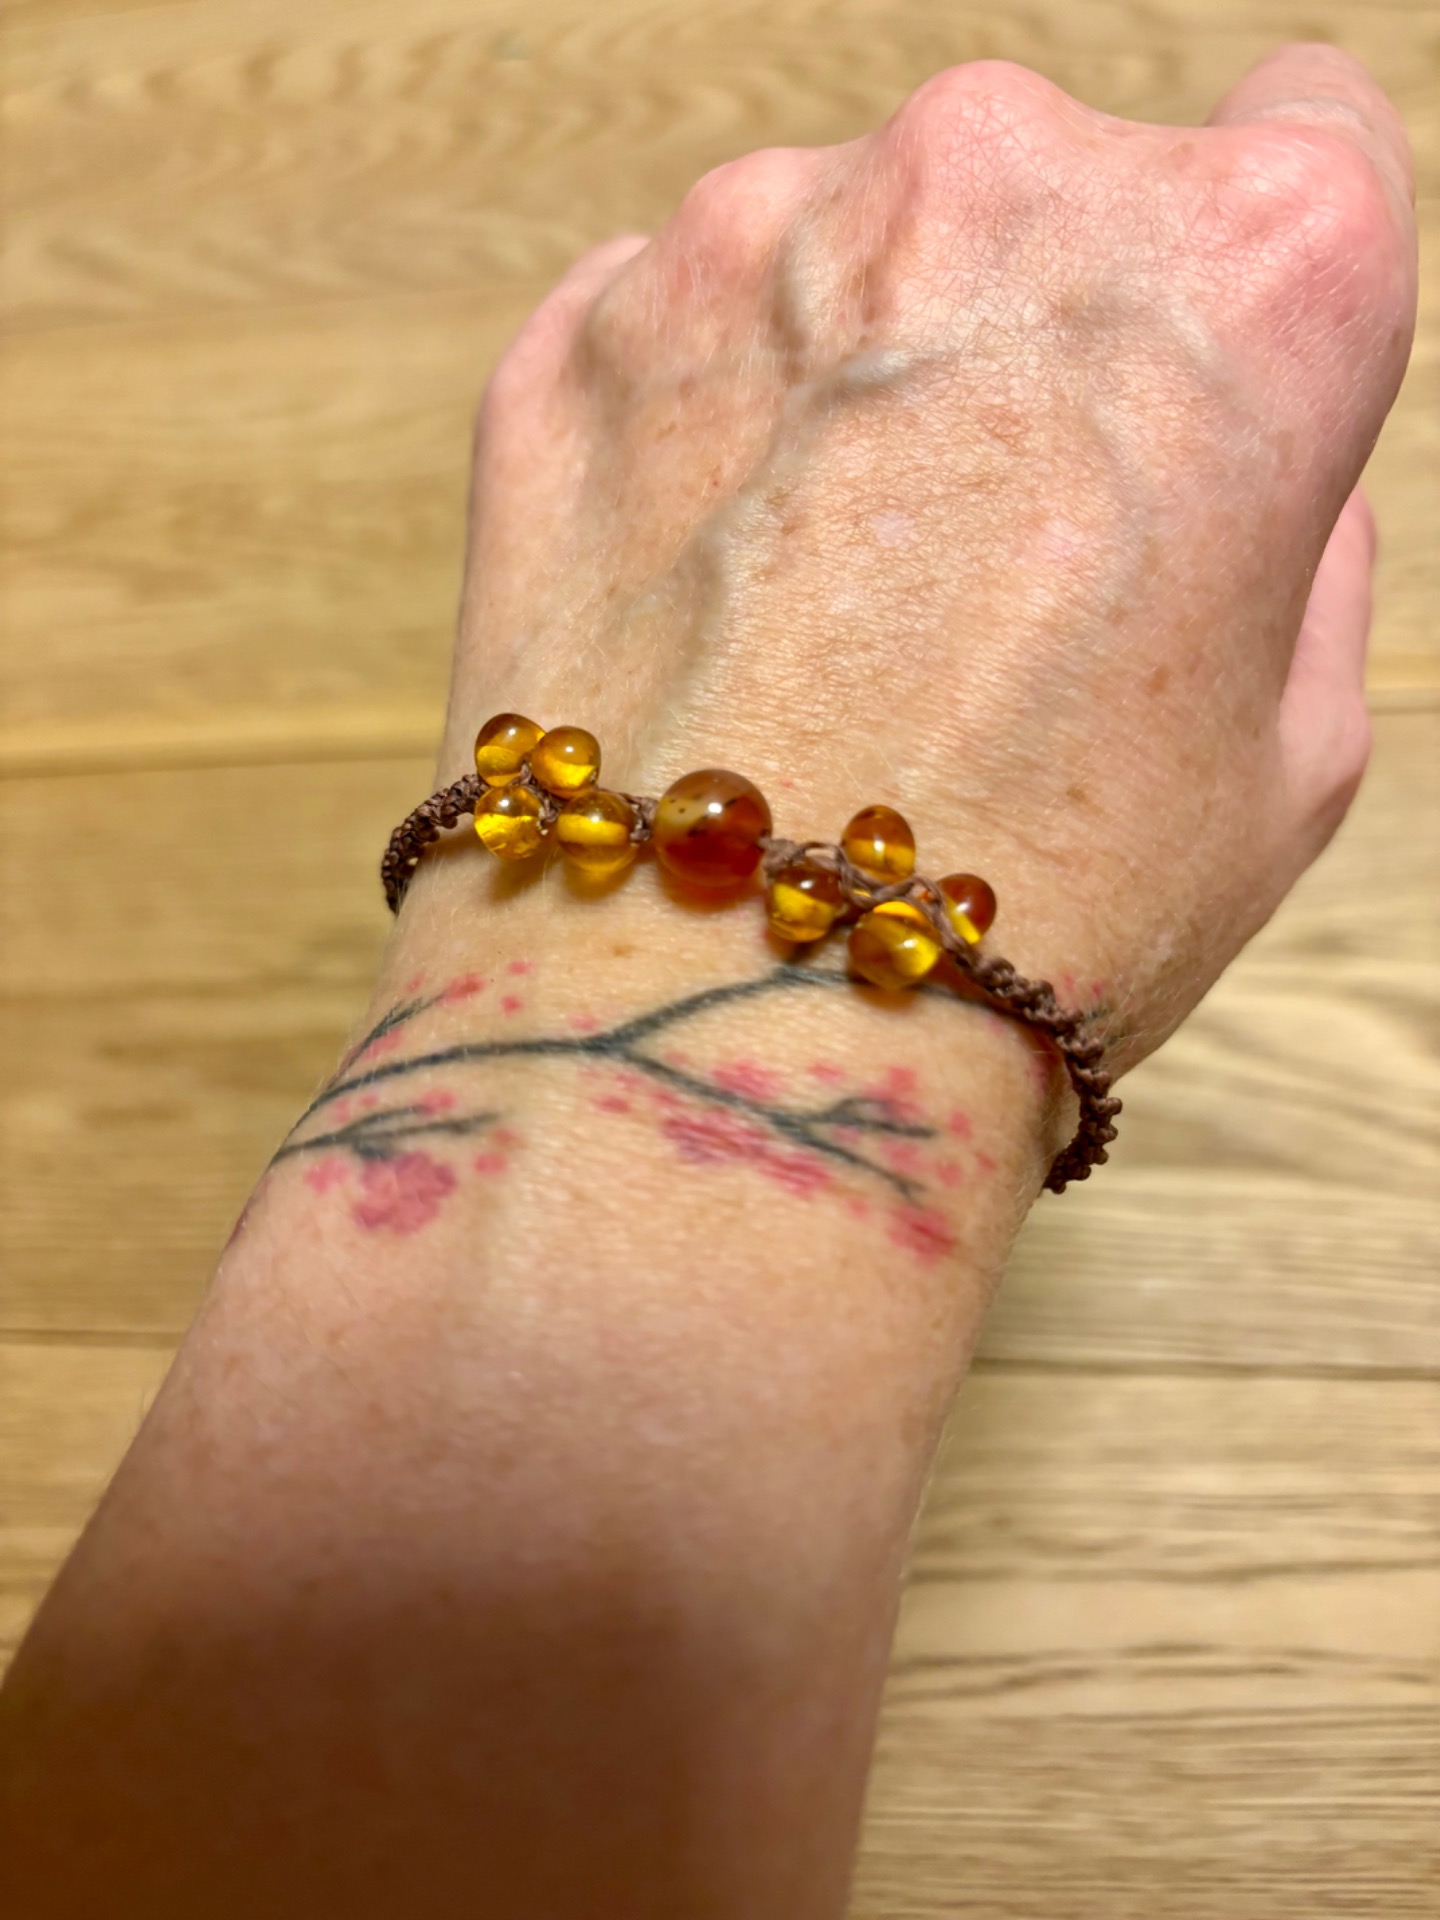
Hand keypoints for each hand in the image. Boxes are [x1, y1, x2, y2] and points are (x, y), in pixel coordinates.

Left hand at [437, 44, 1414, 1071]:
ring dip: (856, 382)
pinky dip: (707, 429)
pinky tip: (721, 600)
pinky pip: (683, 330)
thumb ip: (1292, 532)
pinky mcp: (578, 331)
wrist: (710, 1021)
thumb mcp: (1293, 748)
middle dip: (1036, 343)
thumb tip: (1234, 464)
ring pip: (848, 254)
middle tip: (995, 561)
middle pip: (1050, 199)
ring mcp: (755, 240)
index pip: (1301, 141)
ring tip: (833, 612)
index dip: (1247, 290)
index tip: (1186, 383)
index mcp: (1243, 267)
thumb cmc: (1029, 909)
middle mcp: (995, 183)